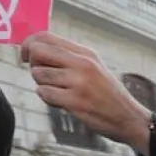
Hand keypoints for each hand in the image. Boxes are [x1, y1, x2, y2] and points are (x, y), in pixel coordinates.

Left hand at [22, 33, 153, 154]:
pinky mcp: (75, 102)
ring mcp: (79, 83)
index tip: (26, 56)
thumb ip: (69, 57)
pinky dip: (48, 99)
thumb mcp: (94, 68)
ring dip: (43, 85)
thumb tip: (34, 50)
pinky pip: (44, 93)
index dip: (28, 44)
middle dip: (33, 64)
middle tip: (43, 76)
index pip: (45, 36)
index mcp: (86, 53)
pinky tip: (62, 103)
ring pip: (38, 75)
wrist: (130, 119)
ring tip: (59, 92)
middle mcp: (83, 64)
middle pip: (37, 52)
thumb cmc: (108, 95)